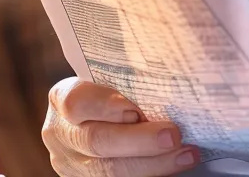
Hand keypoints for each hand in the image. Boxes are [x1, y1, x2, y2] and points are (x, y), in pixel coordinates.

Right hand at [44, 77, 201, 175]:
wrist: (102, 124)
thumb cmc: (114, 96)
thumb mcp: (112, 83)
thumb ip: (129, 86)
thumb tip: (169, 82)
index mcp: (63, 99)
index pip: (76, 102)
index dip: (105, 107)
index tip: (135, 110)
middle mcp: (62, 134)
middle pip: (96, 141)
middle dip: (139, 140)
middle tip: (172, 135)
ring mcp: (73, 163)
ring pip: (108, 171)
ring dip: (152, 164)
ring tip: (185, 155)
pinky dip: (152, 173)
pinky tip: (175, 166)